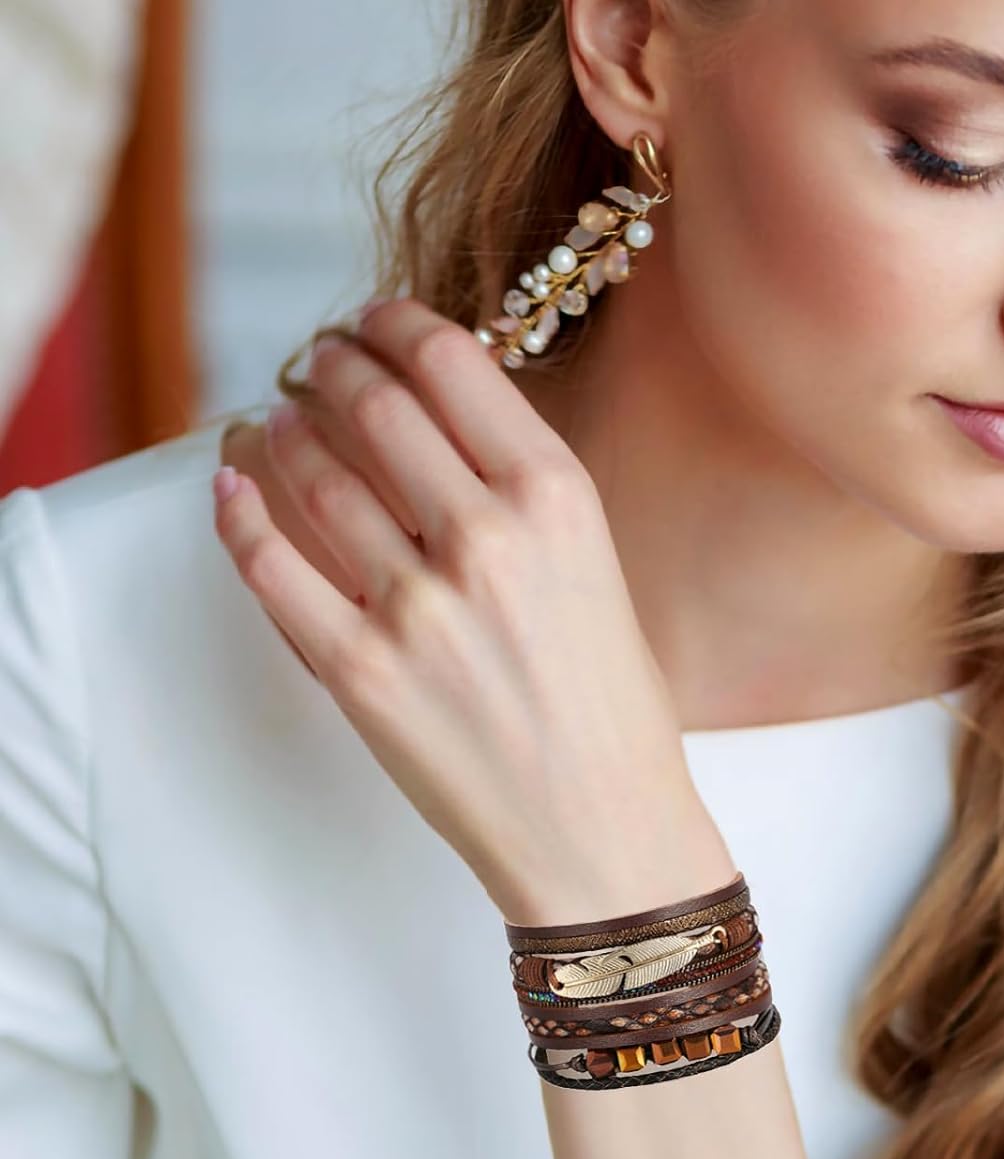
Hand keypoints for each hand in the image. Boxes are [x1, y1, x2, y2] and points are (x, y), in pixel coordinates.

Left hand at [212, 297, 735, 924]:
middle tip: (314, 362)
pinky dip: (238, 514)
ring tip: (273, 422)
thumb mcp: (601, 570)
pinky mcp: (359, 671)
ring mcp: (416, 606)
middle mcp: (486, 537)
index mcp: (559, 499)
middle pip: (370, 402)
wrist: (601, 830)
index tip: (369, 323)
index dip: (391, 323)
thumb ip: (523, 495)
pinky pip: (270, 566)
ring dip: (279, 430)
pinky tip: (230, 488)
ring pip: (310, 473)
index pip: (449, 361)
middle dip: (328, 365)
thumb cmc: (613, 709)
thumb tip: (432, 428)